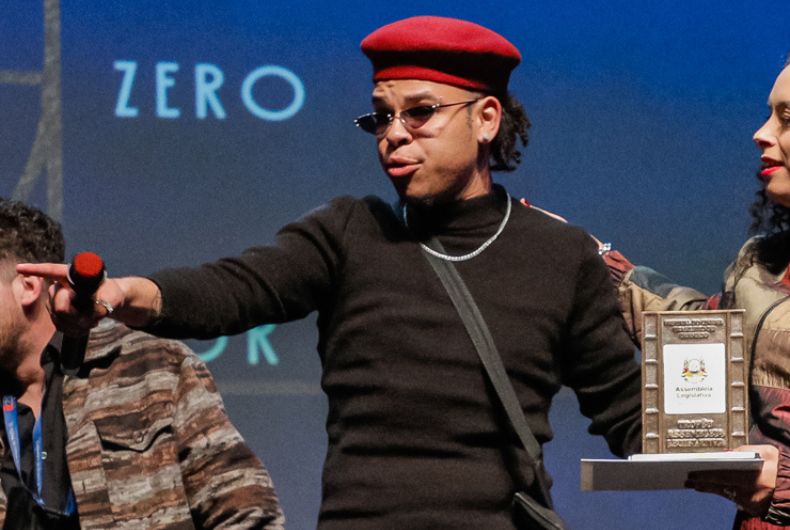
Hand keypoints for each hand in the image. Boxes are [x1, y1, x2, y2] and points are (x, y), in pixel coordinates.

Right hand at [15, 263, 158, 330]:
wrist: (108, 302)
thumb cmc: (111, 294)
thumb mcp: (112, 297)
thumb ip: (101, 305)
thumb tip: (89, 315)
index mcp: (71, 275)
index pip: (51, 271)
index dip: (36, 270)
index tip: (21, 268)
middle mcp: (58, 287)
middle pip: (60, 306)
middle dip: (79, 315)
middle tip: (95, 314)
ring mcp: (54, 302)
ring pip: (61, 319)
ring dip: (81, 324)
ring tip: (94, 318)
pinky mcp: (56, 316)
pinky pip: (63, 328)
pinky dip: (77, 330)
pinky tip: (87, 324)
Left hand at [685, 444, 778, 514]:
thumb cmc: (779, 465)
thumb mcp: (766, 451)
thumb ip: (744, 450)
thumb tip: (725, 454)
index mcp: (754, 476)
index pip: (723, 476)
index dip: (705, 476)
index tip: (692, 474)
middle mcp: (751, 491)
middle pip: (720, 487)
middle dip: (702, 483)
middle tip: (687, 480)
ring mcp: (752, 502)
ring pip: (725, 493)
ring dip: (709, 488)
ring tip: (695, 484)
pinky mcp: (753, 508)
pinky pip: (733, 499)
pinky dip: (722, 492)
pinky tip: (710, 488)